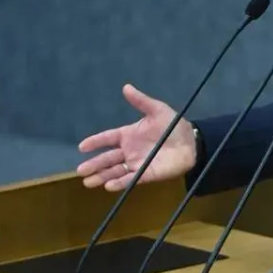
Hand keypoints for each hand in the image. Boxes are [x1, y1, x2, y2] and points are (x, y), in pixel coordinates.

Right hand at [76, 84, 196, 191]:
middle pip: (107, 158)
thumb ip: (141, 101)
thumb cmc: (173, 126)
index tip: (82, 147)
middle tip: (80, 170)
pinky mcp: (146, 174)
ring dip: (102, 176)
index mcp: (128, 135)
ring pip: (115, 171)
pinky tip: (109, 185)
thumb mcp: (157, 110)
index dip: (95, 142)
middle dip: (94, 164)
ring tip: (89, 182)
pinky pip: (131, 179)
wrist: (191, 142)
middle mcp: (129, 151)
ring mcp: (136, 163)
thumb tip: (126, 87)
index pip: (107, 138)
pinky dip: (120, 182)